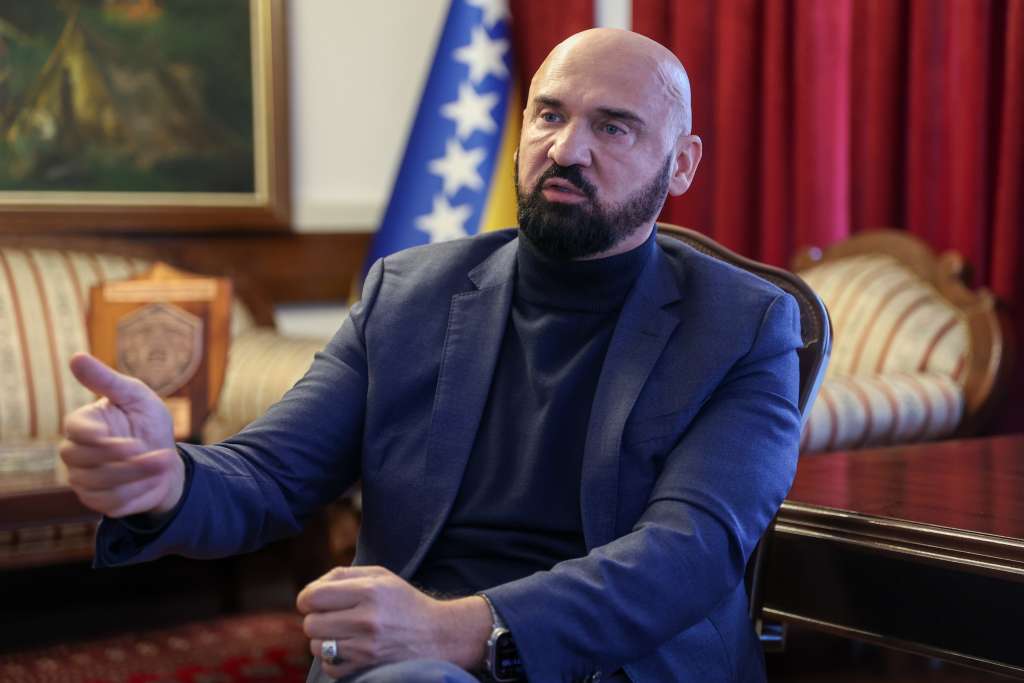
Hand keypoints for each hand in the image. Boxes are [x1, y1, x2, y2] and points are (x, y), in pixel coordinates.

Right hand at [59, 352, 183, 517]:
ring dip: (137, 476)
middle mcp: (75, 452)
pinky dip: (137, 493)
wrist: (166, 460)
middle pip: (83, 460)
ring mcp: (82, 478)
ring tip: (164, 464)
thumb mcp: (136, 396)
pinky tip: (153, 481)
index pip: (76, 430)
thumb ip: (107, 380)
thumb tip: (76, 357)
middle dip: (125, 461)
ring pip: (98, 484)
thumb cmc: (148, 422)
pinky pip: (109, 503)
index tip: (132, 443)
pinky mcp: (95, 500)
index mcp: (83, 423)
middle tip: (160, 455)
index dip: (100, 439)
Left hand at [297, 566, 490, 678]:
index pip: (312, 596)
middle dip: (316, 619)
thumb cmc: (404, 602)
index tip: (316, 601)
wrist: (438, 635)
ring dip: (325, 640)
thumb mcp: (380, 577)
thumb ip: (343, 575)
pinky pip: (329, 666)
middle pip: (311, 624)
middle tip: (333, 617)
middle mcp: (367, 619)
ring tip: (343, 633)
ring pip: (316, 646)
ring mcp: (366, 648)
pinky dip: (334, 659)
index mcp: (369, 591)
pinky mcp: (367, 668)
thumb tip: (312, 589)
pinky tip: (349, 649)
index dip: (308, 598)